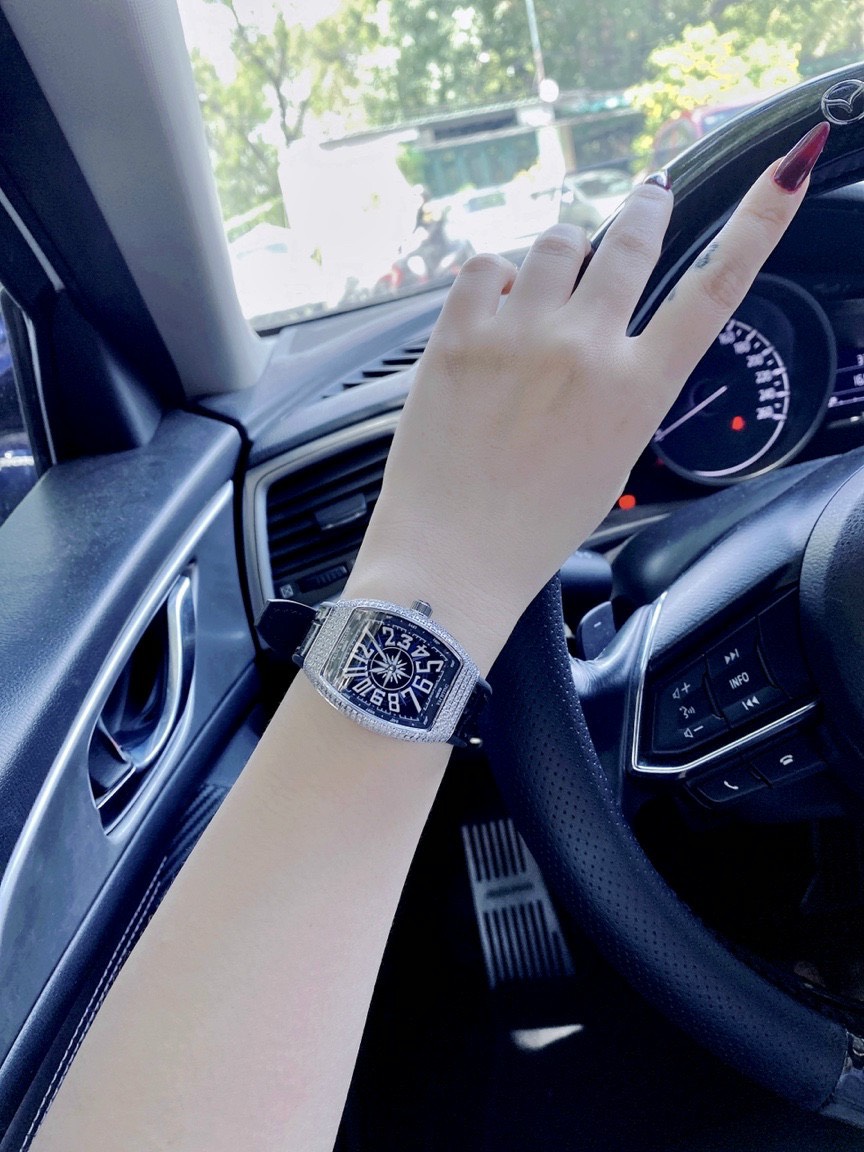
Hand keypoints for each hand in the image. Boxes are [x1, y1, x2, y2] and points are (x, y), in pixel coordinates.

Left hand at [346, 126, 827, 672]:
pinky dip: (497, 277)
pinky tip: (496, 307)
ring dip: (564, 253)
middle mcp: (584, 350)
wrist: (452, 556)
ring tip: (550, 284)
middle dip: (646, 211)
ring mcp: (518, 336)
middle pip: (631, 240)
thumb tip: (609, 334)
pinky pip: (487, 264)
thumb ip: (623, 388)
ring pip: (558, 241)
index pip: (714, 289)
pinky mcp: (457, 335)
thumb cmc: (535, 524)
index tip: (784, 173)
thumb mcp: (613, 460)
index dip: (756, 223)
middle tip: (649, 200)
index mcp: (636, 391)